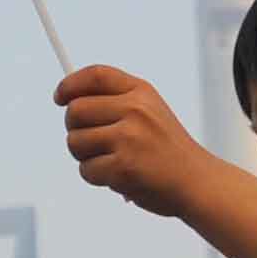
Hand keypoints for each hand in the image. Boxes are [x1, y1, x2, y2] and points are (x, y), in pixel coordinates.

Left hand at [55, 65, 210, 218]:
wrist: (196, 182)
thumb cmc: (166, 149)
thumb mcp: (149, 111)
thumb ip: (115, 101)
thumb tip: (68, 98)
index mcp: (141, 92)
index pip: (95, 75)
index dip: (70, 85)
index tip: (60, 98)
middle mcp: (135, 110)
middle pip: (75, 111)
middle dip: (75, 129)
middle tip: (92, 143)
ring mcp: (129, 138)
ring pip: (75, 142)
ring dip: (85, 156)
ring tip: (111, 161)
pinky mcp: (123, 166)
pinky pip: (86, 169)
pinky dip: (96, 177)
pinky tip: (119, 177)